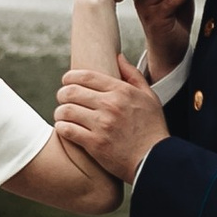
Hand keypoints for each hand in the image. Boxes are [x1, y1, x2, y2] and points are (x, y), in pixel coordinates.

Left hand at [55, 50, 169, 180]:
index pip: (85, 76)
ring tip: (62, 115)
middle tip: (62, 98)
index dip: (70, 77)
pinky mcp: (94, 144)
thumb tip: (118, 57)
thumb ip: (133, 75)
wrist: (155, 160)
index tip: (66, 81)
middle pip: (71, 91)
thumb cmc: (153, 128)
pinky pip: (67, 130)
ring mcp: (101, 125)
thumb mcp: (149, 97)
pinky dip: (62, 127)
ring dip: (60, 112)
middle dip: (62, 94)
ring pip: (65, 110)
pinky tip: (64, 128)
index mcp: (121, 91)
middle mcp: (110, 105)